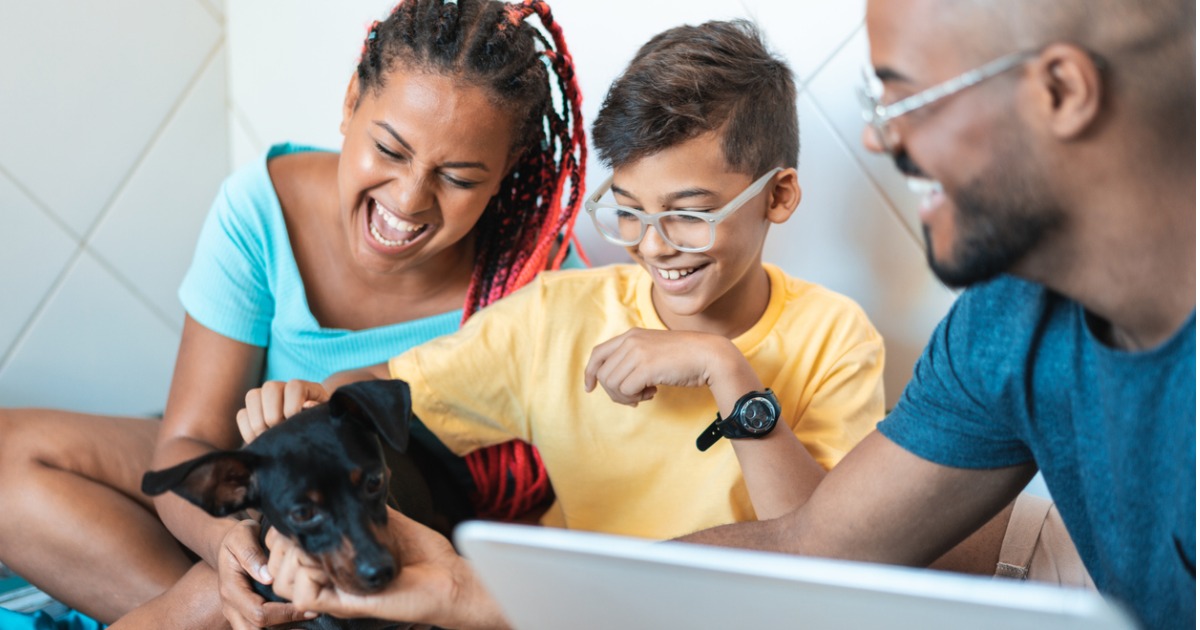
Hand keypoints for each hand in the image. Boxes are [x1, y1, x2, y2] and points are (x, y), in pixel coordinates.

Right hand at [217, 519, 316, 628]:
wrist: (230, 543)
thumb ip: (251, 554)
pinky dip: (281, 628)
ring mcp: (237, 612)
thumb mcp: (242, 536)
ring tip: (308, 623)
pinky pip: (261, 629)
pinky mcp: (246, 613)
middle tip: (311, 617)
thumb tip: (267, 576)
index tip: (307, 607)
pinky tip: (301, 622)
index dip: (284, 614)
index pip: (258, 613)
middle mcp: (232, 606)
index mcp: (231, 589)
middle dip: (284, 629)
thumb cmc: (240, 538)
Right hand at [236, 379, 328, 442]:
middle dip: (273, 414)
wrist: (309, 438)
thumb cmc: (321, 429)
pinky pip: (241, 414)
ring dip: (258, 421)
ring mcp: (265, 399)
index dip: (292, 406)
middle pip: (270, 387)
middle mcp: (283, 389)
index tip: (294, 422)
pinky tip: (259, 441)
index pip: (294, 387)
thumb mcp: (325, 421)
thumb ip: (319, 413)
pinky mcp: (252, 413)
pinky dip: (247, 430)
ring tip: (268, 438)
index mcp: (306, 389)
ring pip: (252, 396)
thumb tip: (308, 405)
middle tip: (279, 431)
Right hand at [267, 508, 510, 629]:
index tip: (305, 514)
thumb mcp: (381, 520)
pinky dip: (309, 572)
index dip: (285, 529)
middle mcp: (329, 579)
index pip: (282, 549)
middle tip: (315, 529)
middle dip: (286, 539)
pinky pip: (303, 594)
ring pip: (282, 580)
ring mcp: (334, 593)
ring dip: (296, 553)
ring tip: (325, 544)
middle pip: (275, 563)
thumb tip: (334, 484)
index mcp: (333, 561)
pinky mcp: (344, 604)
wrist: (448, 576)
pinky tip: (331, 560)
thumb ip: (354, 508)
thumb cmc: (422, 554)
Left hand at [584, 329, 739, 405]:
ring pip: (611, 384)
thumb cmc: (686, 358)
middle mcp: (630, 341)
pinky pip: (625, 390)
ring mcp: (637, 352)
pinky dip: (636, 397)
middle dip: (614, 392)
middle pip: (603, 373)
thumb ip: (635, 361)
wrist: (709, 355)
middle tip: (635, 397)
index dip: (590, 372)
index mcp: (631, 335)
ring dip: (626, 396)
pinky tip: (652, 393)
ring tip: (646, 394)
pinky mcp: (645, 367)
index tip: (590, 387)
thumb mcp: (655, 352)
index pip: (598, 353)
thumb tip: (617, 385)